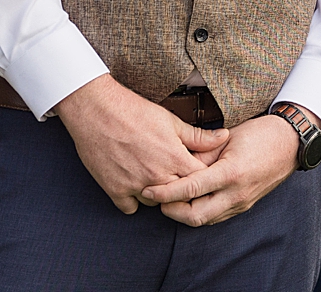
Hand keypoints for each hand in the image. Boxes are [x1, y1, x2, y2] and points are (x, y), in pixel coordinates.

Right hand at [54, 74, 228, 214]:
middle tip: (174, 173)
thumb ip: (199, 136)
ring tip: (153, 175)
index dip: (201, 176)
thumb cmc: (134, 112)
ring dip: (158, 194)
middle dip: (181, 187)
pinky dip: (133, 199)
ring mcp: (135, 187)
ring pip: (156, 204)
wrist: (97, 111)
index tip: (196, 170)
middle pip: (180, 195)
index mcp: (175, 160)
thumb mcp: (171, 121)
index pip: (201, 180)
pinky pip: (131, 208)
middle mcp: (158, 177)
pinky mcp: (115, 191)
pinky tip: (134, 183)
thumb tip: (223, 137)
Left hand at [143, 110, 310, 225]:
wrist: (291, 143)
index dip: (166, 192)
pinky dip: (199, 211)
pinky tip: (189, 200)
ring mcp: (241, 203)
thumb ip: (202, 153)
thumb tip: (178, 165)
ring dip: (184, 213)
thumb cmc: (260, 133)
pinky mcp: (244, 206)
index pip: (191, 188)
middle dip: (171, 211)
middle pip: (195, 216)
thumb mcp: (228, 137)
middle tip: (156, 198)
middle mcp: (236, 194)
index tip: (148, 190)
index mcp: (231, 173)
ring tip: (169, 199)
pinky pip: (216, 216)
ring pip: (205, 220)